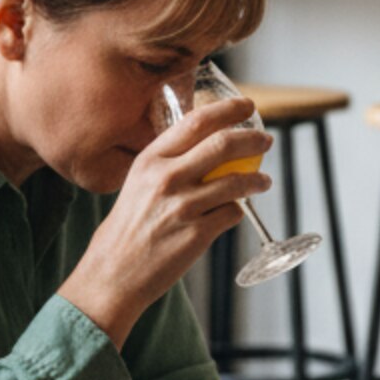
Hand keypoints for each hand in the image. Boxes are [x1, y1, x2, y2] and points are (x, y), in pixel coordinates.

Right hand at [60, 97, 268, 344]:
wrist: (114, 273)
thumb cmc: (129, 228)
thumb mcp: (138, 183)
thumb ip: (169, 163)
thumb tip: (208, 146)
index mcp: (150, 159)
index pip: (196, 121)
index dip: (228, 110)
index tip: (247, 107)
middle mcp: (166, 178)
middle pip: (223, 145)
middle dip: (252, 139)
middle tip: (265, 140)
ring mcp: (183, 206)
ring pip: (236, 181)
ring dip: (257, 180)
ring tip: (263, 182)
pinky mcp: (197, 234)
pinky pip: (232, 213)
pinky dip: (239, 211)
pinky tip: (235, 212)